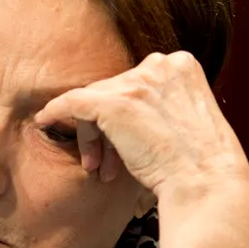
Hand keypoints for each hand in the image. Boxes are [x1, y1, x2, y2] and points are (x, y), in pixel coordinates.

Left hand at [35, 50, 247, 196]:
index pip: (136, 83)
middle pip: (113, 90)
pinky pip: (72, 102)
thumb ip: (161, 107)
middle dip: (105, 130)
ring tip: (98, 169)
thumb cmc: (197, 165)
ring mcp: (137, 83)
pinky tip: (44, 121)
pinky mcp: (115, 103)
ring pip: (95, 101)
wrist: (204, 182)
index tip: (121, 145)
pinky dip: (55, 112)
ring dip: (92, 136)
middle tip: (103, 165)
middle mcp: (160, 65)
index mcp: (181, 65)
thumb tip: (133, 115)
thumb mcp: (185, 122)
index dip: (124, 116)